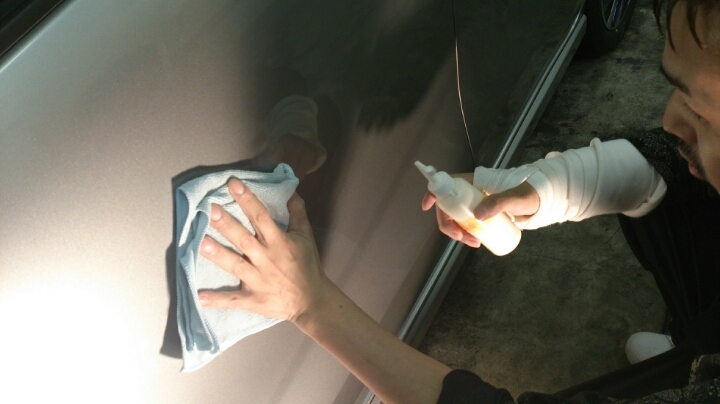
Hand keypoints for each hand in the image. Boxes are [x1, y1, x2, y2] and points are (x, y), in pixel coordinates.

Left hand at [197, 178, 328, 322]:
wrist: (312, 301)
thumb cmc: (307, 266)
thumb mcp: (306, 237)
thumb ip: (298, 214)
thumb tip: (290, 192)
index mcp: (280, 242)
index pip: (261, 217)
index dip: (248, 199)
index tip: (233, 183)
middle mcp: (266, 259)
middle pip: (244, 239)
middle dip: (227, 225)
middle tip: (211, 210)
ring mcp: (258, 281)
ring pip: (235, 266)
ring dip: (218, 255)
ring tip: (201, 243)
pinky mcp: (253, 299)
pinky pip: (233, 300)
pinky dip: (217, 300)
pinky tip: (200, 297)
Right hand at [422, 176, 539, 247]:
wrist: (541, 202)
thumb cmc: (529, 195)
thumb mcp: (515, 198)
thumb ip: (499, 202)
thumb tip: (477, 216)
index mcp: (473, 182)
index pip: (445, 183)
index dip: (432, 193)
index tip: (427, 207)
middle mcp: (469, 192)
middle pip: (447, 206)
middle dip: (448, 224)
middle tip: (462, 238)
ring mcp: (473, 204)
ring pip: (455, 218)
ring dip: (457, 232)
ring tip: (474, 243)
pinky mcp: (479, 214)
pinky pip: (465, 224)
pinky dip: (465, 234)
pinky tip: (474, 241)